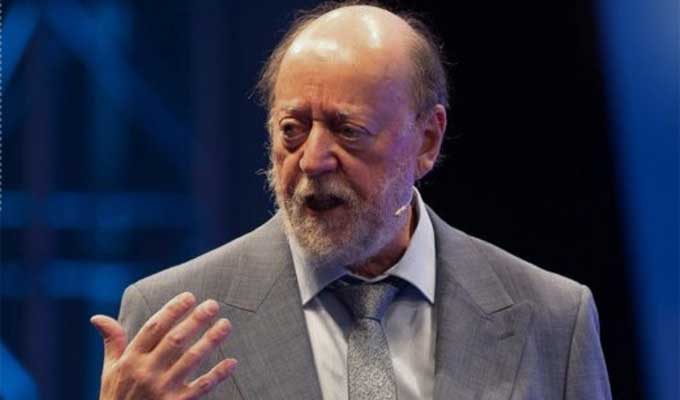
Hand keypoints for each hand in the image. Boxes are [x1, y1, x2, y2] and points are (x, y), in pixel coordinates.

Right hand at [91, 292, 236, 399]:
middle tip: (213, 305)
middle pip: (175, 340)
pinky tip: (232, 362)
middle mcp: (146, 373)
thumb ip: (112, 342)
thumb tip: (97, 317)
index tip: (189, 296)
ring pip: (191, 360)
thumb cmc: (116, 397)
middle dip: (195, 321)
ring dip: (210, 341)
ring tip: (225, 325)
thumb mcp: (109, 370)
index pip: (153, 328)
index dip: (172, 310)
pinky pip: (201, 387)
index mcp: (130, 360)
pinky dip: (218, 375)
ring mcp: (162, 390)